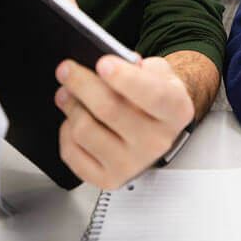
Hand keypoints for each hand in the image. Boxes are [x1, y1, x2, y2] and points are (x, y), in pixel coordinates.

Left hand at [54, 55, 194, 189]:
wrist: (157, 124)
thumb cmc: (155, 93)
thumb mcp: (156, 71)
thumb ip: (136, 65)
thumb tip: (104, 64)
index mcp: (175, 111)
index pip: (152, 96)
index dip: (124, 78)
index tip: (103, 63)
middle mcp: (157, 141)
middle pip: (108, 110)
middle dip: (81, 84)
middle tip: (67, 69)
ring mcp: (132, 163)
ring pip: (84, 130)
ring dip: (70, 106)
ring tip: (68, 93)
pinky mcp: (109, 178)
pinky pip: (71, 153)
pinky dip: (65, 132)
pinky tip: (74, 120)